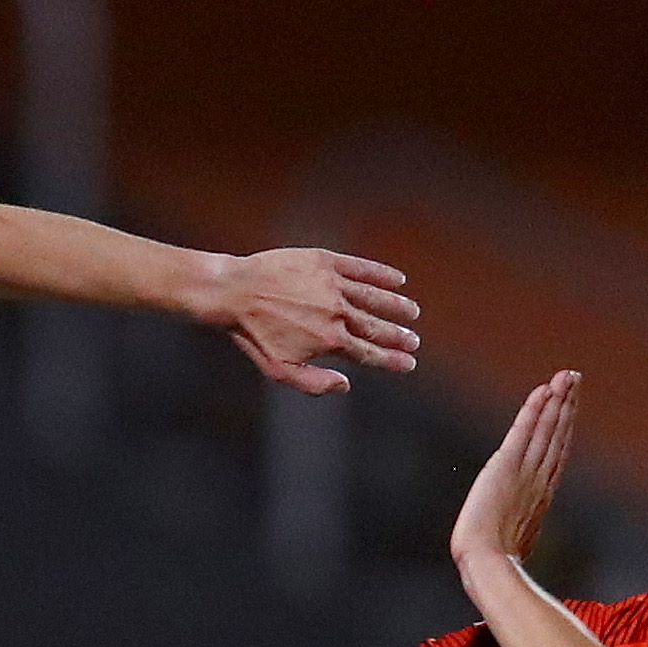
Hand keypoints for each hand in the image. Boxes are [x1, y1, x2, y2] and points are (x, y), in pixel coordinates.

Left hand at [204, 247, 420, 395]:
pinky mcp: (325, 261)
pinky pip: (360, 268)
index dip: (392, 360)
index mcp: (329, 340)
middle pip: (377, 327)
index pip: (370, 353)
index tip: (409, 363)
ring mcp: (333, 285)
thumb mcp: (278, 370)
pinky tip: (397, 279)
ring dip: (396, 305)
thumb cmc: (252, 334)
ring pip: (374, 297)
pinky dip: (381, 274)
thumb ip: (313, 383)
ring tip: (411, 311)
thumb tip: (346, 385)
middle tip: (414, 340)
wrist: (233, 292)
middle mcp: (337, 312)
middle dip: (399, 336)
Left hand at [450, 371, 580, 572]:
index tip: (569, 406)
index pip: (555, 453)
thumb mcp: (513, 544)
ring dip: (557, 400)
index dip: (564, 428)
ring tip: (566, 376)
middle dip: (566, 405)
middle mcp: (539, 480)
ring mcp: (526, 472)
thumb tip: (518, 544)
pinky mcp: (507, 465)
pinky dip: (534, 409)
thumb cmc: (494, 563)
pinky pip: (524, 430)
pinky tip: (543, 390)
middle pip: (557, 435)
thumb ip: (518, 534)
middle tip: (573, 379)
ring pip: (546, 429)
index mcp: (540, 497)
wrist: (487, 563)